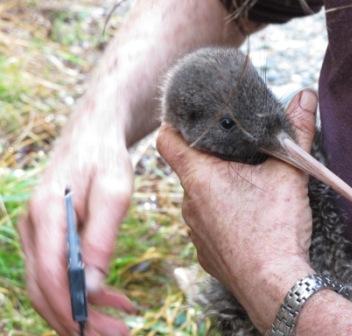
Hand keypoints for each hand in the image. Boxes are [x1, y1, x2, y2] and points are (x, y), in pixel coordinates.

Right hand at [18, 110, 135, 334]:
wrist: (94, 134)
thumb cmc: (106, 158)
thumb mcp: (114, 191)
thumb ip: (101, 236)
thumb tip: (90, 284)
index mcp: (46, 214)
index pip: (48, 275)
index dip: (71, 308)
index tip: (100, 331)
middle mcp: (34, 227)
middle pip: (45, 287)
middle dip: (78, 318)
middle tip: (117, 335)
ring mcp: (38, 232)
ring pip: (50, 285)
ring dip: (82, 309)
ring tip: (120, 322)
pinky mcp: (50, 234)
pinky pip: (59, 271)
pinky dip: (83, 290)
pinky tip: (113, 297)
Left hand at [157, 90, 318, 331]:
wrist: (274, 286)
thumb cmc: (275, 228)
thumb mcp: (289, 174)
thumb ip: (297, 131)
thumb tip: (305, 96)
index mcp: (199, 177)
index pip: (167, 140)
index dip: (175, 125)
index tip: (192, 120)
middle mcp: (188, 203)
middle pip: (189, 168)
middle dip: (210, 158)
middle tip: (238, 152)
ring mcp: (194, 230)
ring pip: (199, 197)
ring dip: (217, 188)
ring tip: (246, 187)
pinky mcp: (204, 251)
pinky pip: (206, 223)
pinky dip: (220, 215)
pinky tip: (245, 219)